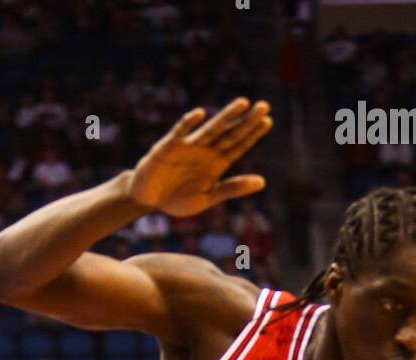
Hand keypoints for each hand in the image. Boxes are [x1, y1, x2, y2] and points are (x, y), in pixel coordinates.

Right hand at [125, 99, 271, 218]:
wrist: (147, 199)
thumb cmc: (177, 199)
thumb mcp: (207, 198)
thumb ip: (233, 188)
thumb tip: (263, 181)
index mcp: (216, 164)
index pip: (238, 145)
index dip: (253, 134)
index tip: (268, 121)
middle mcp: (205, 151)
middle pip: (229, 133)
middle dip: (246, 120)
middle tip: (264, 106)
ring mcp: (188, 146)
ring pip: (211, 129)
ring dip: (226, 116)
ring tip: (243, 103)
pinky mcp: (169, 146)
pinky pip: (180, 132)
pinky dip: (188, 124)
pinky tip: (200, 115)